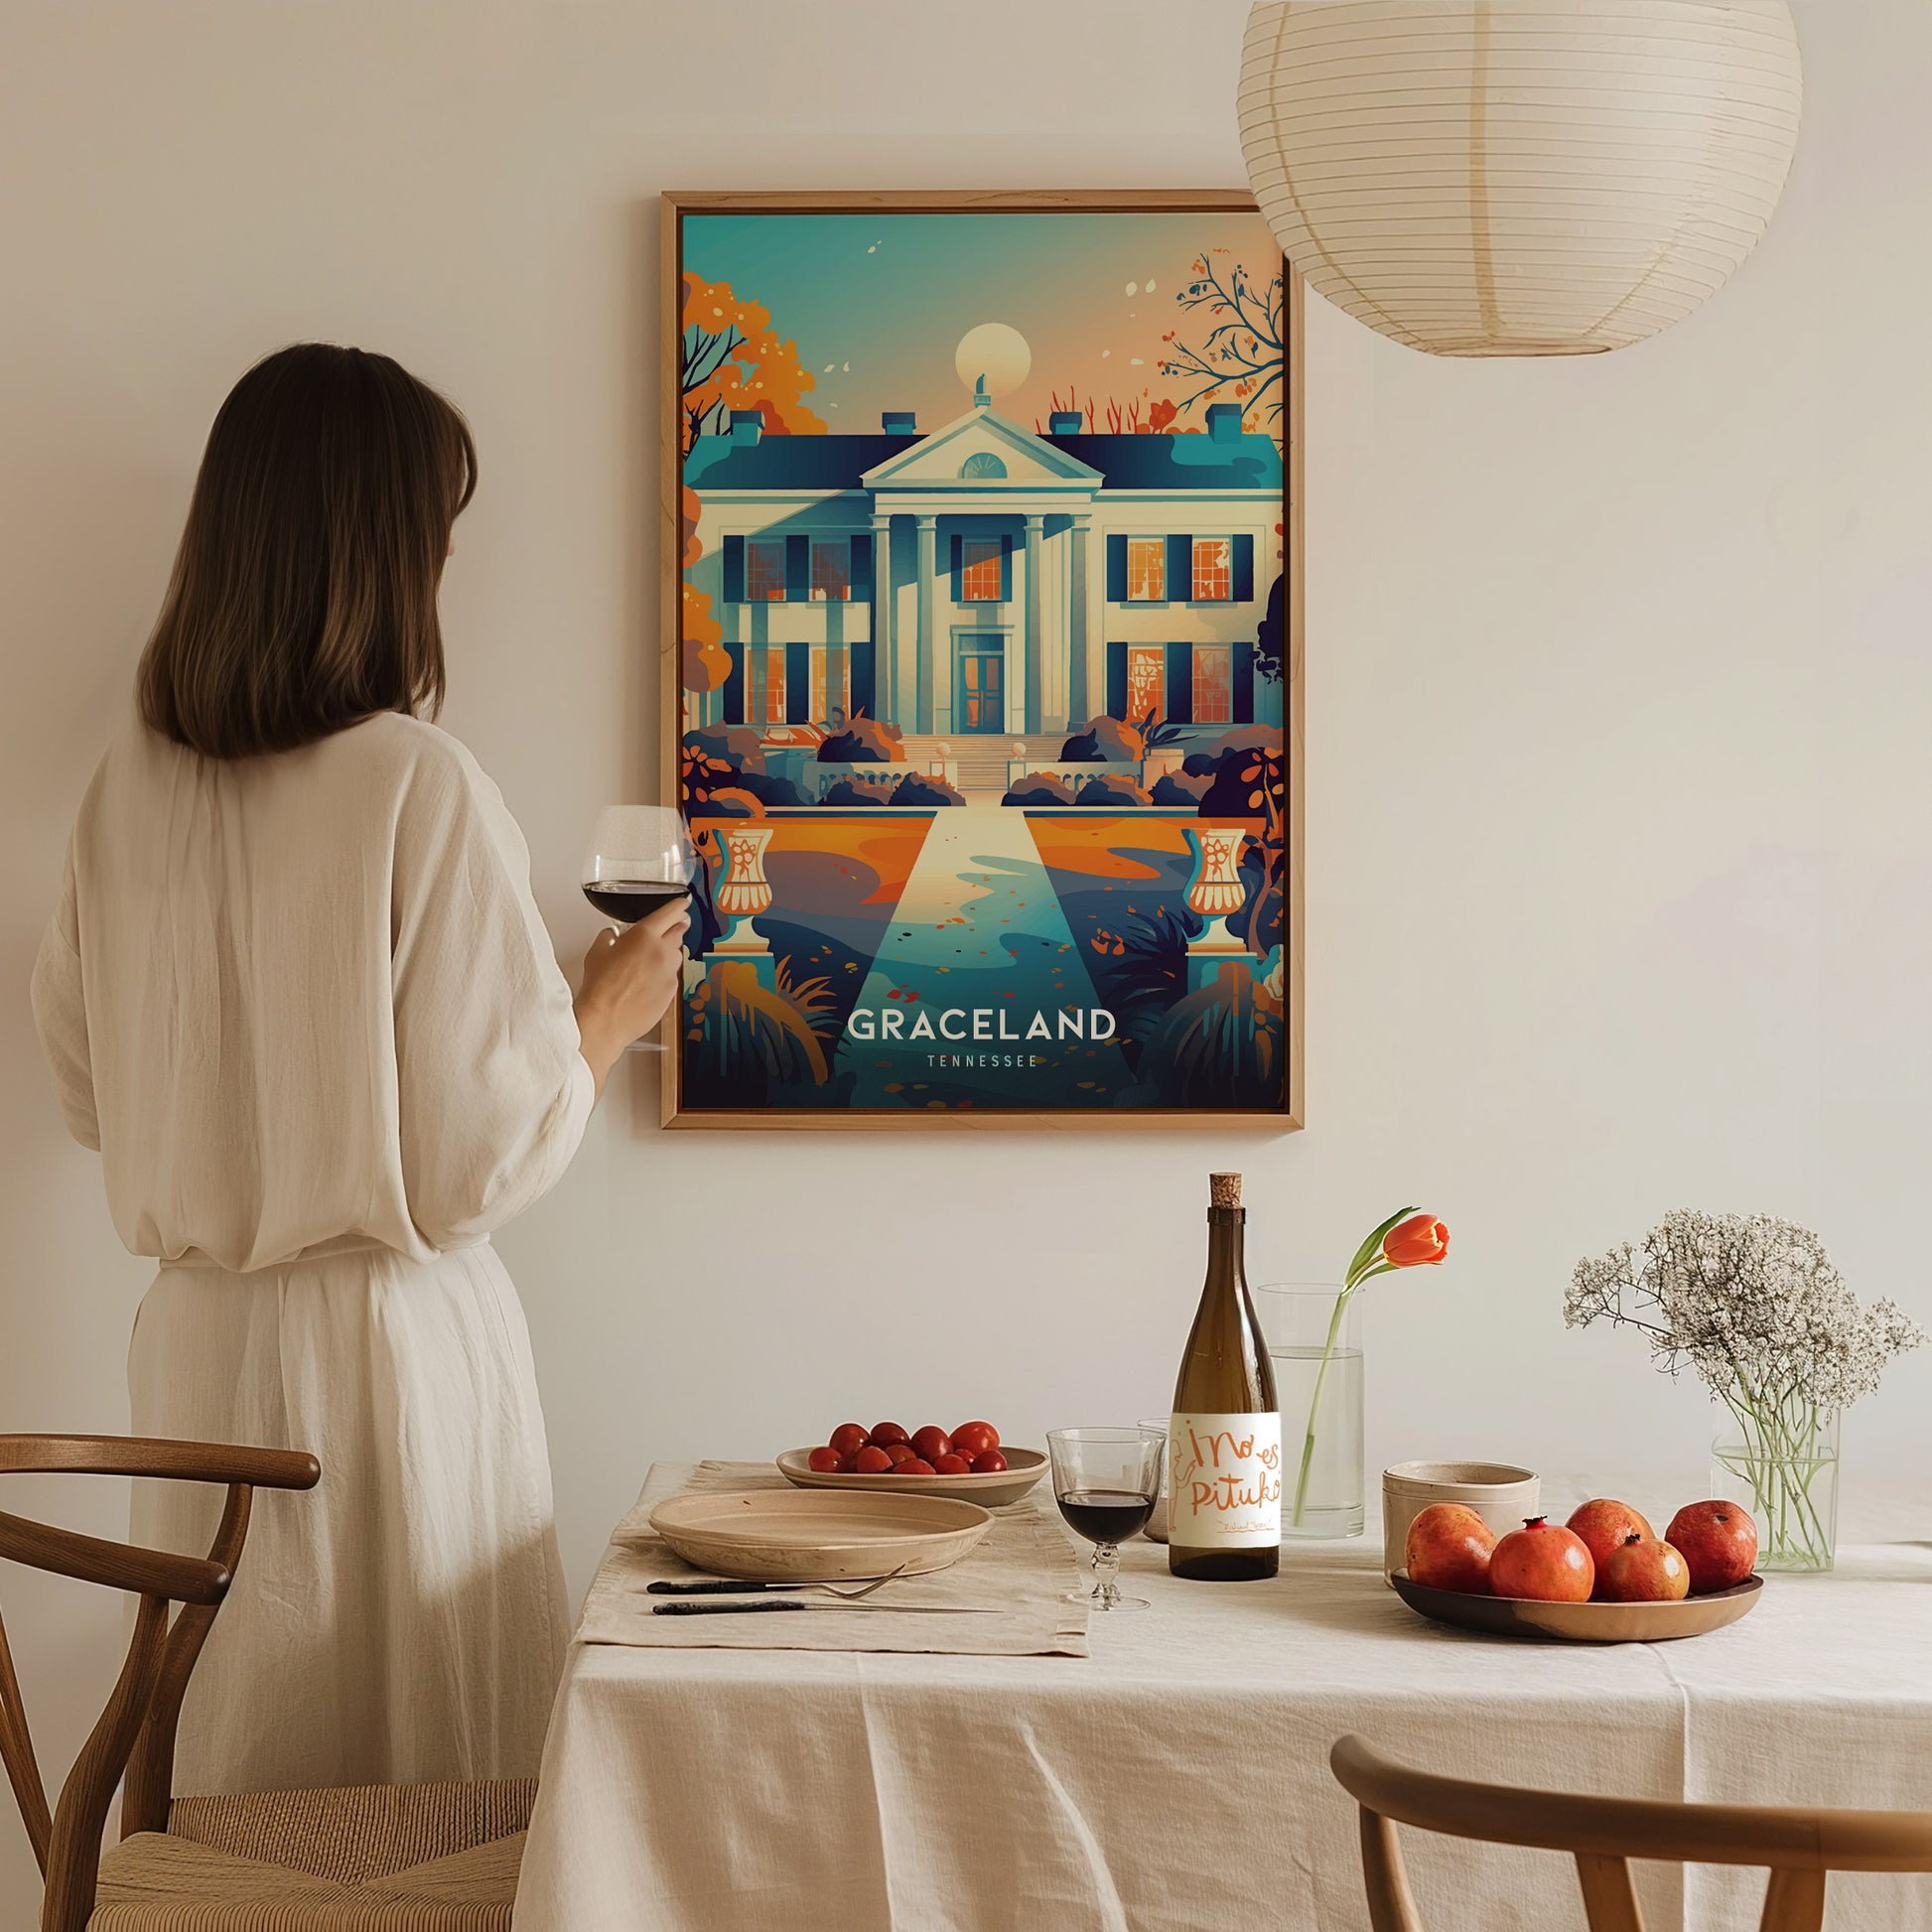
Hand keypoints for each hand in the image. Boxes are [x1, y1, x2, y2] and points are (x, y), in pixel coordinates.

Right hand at [574, 897, 690, 1095]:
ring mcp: (670, 973)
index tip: (683, 903)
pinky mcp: (672, 992)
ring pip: (676, 955)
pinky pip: (672, 977)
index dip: (678, 906)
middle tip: (668, 929)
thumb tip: (612, 935)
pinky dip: (663, 975)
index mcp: (644, 935)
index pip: (670, 912)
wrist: (605, 1019)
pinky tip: (647, 983)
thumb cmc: (600, 987)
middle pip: (679, 931)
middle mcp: (662, 951)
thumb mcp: (597, 952)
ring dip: (667, 954)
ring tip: (648, 963)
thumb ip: (609, 937)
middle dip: (675, 928)